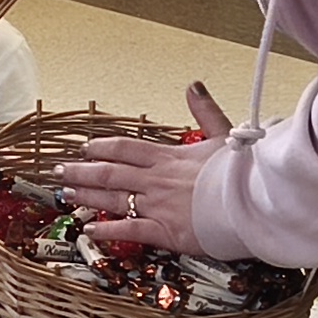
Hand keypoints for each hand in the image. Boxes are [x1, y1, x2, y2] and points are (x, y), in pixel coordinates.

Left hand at [56, 83, 238, 253]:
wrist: (257, 201)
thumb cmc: (242, 172)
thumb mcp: (224, 135)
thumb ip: (205, 112)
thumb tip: (193, 87)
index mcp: (170, 157)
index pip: (126, 148)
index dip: (102, 147)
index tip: (85, 147)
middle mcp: (158, 180)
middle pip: (111, 172)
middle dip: (82, 170)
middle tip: (60, 170)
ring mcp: (159, 206)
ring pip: (114, 198)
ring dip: (87, 195)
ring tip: (67, 193)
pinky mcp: (166, 231)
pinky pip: (129, 229)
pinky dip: (107, 229)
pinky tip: (89, 228)